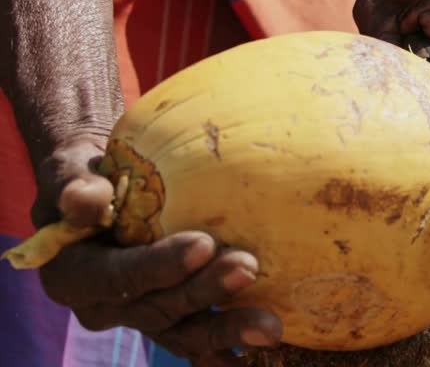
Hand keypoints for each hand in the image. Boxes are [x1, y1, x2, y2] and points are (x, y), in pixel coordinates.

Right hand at [34, 136, 282, 365]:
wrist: (98, 193)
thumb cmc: (85, 175)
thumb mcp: (70, 171)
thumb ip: (74, 185)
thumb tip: (86, 198)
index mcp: (73, 275)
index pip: (117, 276)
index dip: (159, 265)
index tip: (203, 245)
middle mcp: (105, 306)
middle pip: (158, 309)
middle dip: (205, 292)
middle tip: (248, 268)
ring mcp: (141, 316)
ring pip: (184, 332)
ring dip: (227, 329)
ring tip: (269, 327)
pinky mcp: (170, 318)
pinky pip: (199, 339)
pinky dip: (227, 348)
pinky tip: (263, 350)